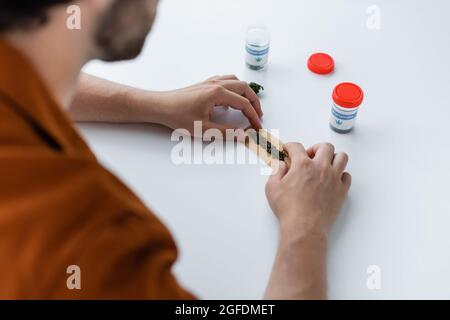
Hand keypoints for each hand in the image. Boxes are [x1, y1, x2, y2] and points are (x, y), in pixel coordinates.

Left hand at [156, 75, 262, 134]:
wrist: (160, 106)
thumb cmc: (178, 116)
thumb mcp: (204, 129)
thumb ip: (226, 132)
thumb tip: (244, 135)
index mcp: (217, 93)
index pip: (243, 104)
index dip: (253, 116)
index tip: (257, 127)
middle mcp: (216, 84)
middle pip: (244, 88)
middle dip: (254, 102)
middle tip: (258, 116)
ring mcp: (210, 82)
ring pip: (236, 81)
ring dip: (245, 92)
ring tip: (249, 106)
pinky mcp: (204, 84)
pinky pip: (226, 80)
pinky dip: (234, 88)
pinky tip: (231, 99)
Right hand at [264, 142, 350, 298]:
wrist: (304, 228)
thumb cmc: (288, 210)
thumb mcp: (272, 188)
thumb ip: (276, 172)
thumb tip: (281, 165)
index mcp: (303, 165)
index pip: (297, 147)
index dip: (290, 146)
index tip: (288, 149)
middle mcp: (321, 168)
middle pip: (325, 147)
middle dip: (316, 148)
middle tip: (309, 156)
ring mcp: (334, 179)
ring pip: (342, 157)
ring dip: (333, 158)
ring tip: (325, 164)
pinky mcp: (342, 191)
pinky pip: (347, 176)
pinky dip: (341, 175)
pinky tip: (333, 179)